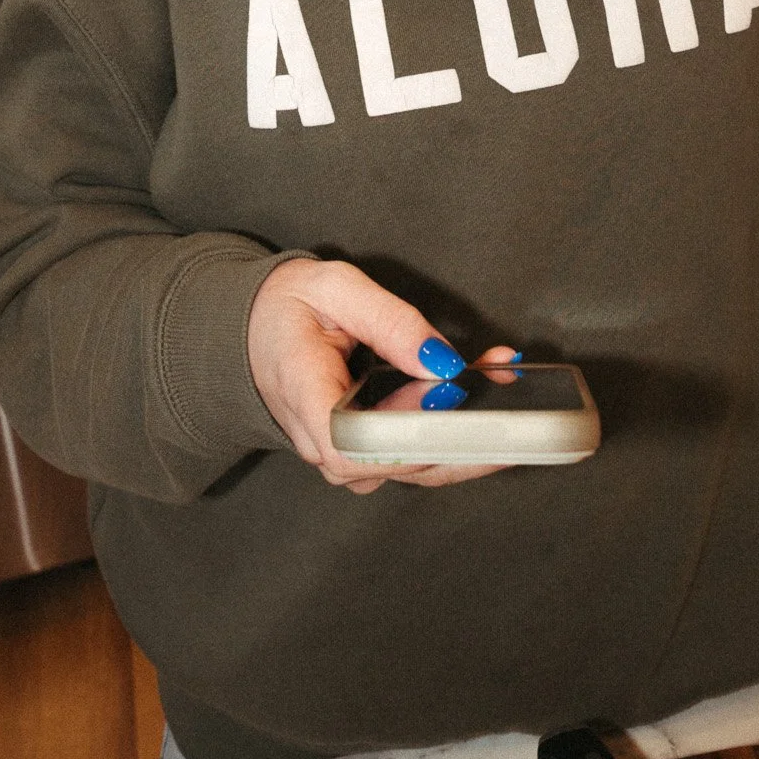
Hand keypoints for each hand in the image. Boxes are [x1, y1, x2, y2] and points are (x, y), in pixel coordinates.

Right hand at [247, 257, 516, 494]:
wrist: (254, 332)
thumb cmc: (289, 307)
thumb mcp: (335, 288)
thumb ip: (390, 321)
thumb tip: (442, 363)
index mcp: (302, 393)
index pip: (350, 448)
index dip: (407, 437)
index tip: (448, 397)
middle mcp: (321, 440)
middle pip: (397, 467)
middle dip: (462, 428)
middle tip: (502, 382)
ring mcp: (344, 456)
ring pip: (415, 469)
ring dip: (469, 432)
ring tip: (503, 381)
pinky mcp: (365, 456)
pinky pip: (414, 459)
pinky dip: (456, 434)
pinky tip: (485, 400)